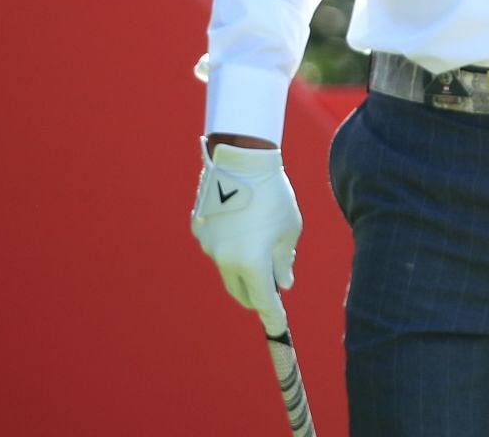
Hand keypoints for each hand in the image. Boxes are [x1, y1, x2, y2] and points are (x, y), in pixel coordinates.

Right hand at [190, 138, 301, 334]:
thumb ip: (284, 260)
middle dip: (256, 296)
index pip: (264, 301)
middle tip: (270, 290)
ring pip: (227, 268)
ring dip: (242, 268)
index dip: (273, 317)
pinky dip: (230, 246)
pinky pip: (217, 247)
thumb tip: (282, 283)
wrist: (242, 160)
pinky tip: (241, 226)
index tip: (279, 329)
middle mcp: (225, 260)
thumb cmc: (274, 194)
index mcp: (252, 264)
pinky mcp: (199, 230)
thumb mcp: (289, 229)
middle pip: (240, 291)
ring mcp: (208, 246)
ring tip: (260, 245)